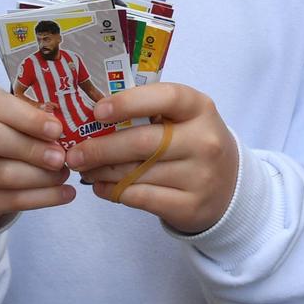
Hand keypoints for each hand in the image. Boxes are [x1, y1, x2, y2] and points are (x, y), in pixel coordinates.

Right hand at [0, 87, 76, 229]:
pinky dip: (41, 198)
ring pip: (2, 174)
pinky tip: (64, 194)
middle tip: (61, 158)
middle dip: (32, 149)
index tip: (57, 129)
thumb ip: (35, 119)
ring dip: (40, 177)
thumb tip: (68, 128)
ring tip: (64, 175)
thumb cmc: (3, 139)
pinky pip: (7, 200)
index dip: (27, 117)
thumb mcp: (14, 121)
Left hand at [64, 82, 238, 233]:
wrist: (229, 187)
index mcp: (200, 109)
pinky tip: (101, 187)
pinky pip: (140, 198)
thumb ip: (148, 112)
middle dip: (101, 148)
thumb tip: (92, 117)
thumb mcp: (184, 119)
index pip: (165, 98)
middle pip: (142, 143)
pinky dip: (113, 192)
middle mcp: (204, 141)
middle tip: (74, 153)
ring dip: (101, 172)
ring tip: (83, 170)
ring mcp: (200, 176)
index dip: (128, 102)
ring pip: (136, 174)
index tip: (97, 112)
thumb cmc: (193, 143)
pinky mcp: (190, 205)